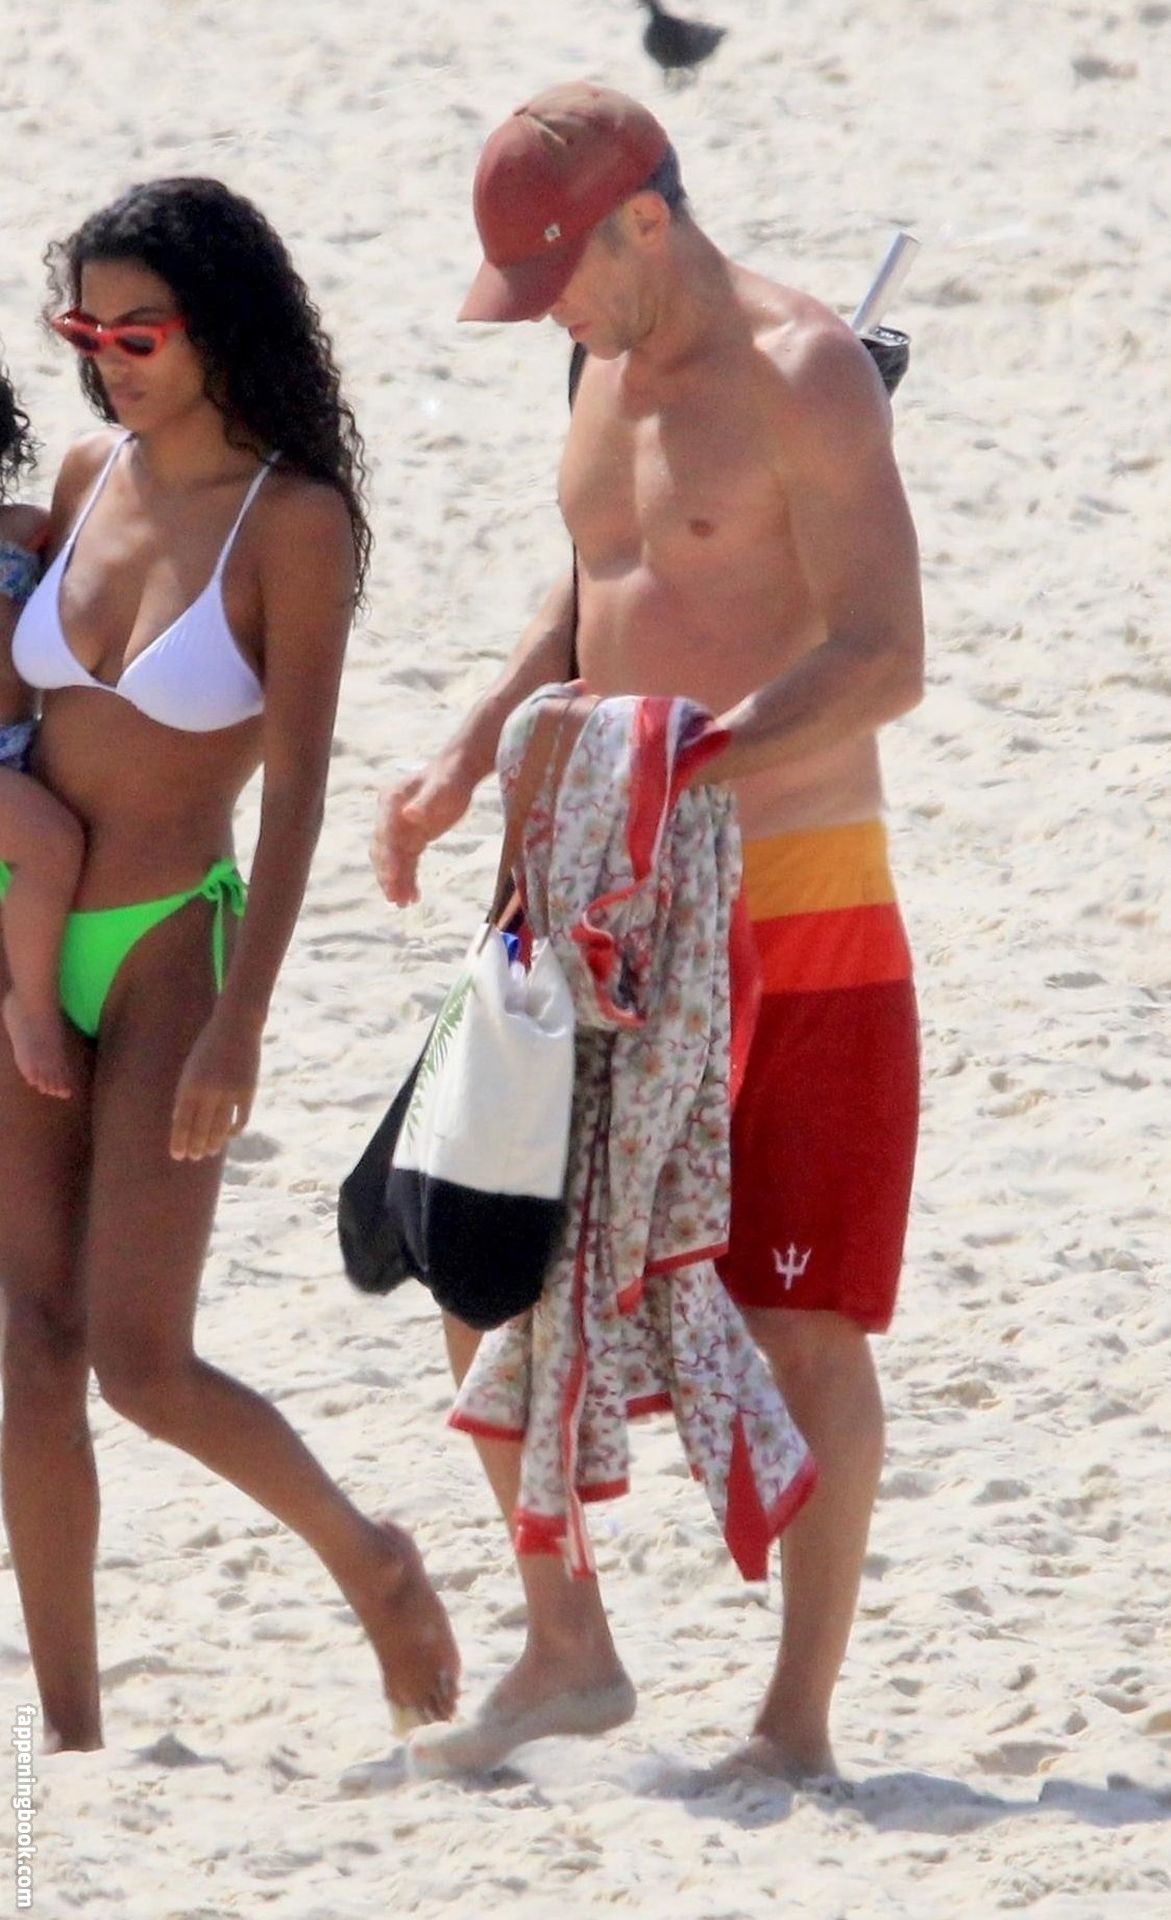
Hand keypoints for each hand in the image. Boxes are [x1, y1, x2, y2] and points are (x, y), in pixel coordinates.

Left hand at [170, 1010, 261, 1161]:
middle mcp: (208, 1091)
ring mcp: (230, 1092)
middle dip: (196, 1146)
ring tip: (210, 1152)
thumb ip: (185, 1093)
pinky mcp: (248, 1091)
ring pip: (221, 1127)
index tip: (178, 1156)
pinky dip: (234, 1130)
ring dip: (215, 1143)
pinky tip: (229, 1136)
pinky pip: (241, 1119)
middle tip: (194, 1157)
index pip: (182, 1121)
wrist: (236, 1026)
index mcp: (190, 1084)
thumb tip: (180, 1120)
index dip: (179, 1140)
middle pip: (201, 1128)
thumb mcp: (190, 1067)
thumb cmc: (208, 1046)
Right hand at [371, 756, 474, 906]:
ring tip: (402, 904)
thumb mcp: (442, 788)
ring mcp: (399, 829)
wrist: (458, 772)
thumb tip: (410, 814)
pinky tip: (413, 896)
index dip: (388, 858)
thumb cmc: (450, 777)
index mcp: (391, 801)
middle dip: (388, 875)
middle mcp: (390, 816)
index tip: (393, 879)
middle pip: (384, 850)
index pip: (385, 834)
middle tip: (395, 899)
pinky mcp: (412, 838)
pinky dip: (408, 878)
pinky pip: (406, 862)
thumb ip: (426, 802)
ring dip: (396, 882)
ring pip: (393, 860)